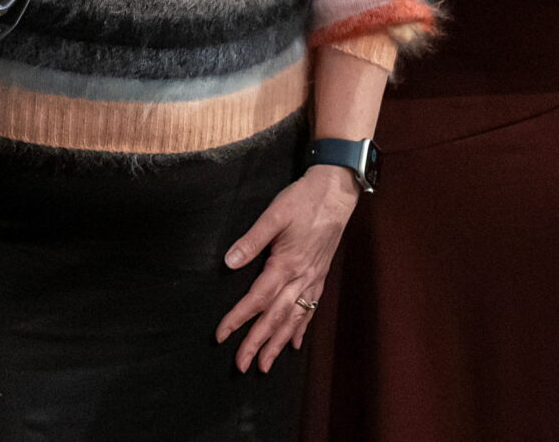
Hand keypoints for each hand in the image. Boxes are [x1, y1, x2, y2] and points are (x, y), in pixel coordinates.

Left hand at [218, 165, 358, 371]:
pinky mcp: (320, 276)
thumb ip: (252, 240)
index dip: (238, 318)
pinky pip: (310, 309)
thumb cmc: (304, 199)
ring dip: (278, 343)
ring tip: (265, 365)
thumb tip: (229, 262)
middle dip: (258, 343)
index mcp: (286, 264)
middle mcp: (301, 277)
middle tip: (242, 366)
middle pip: (275, 317)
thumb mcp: (274, 214)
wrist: (337, 192)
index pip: (257, 298)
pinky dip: (301, 328)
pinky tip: (295, 343)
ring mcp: (313, 279)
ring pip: (294, 319)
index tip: (221, 335)